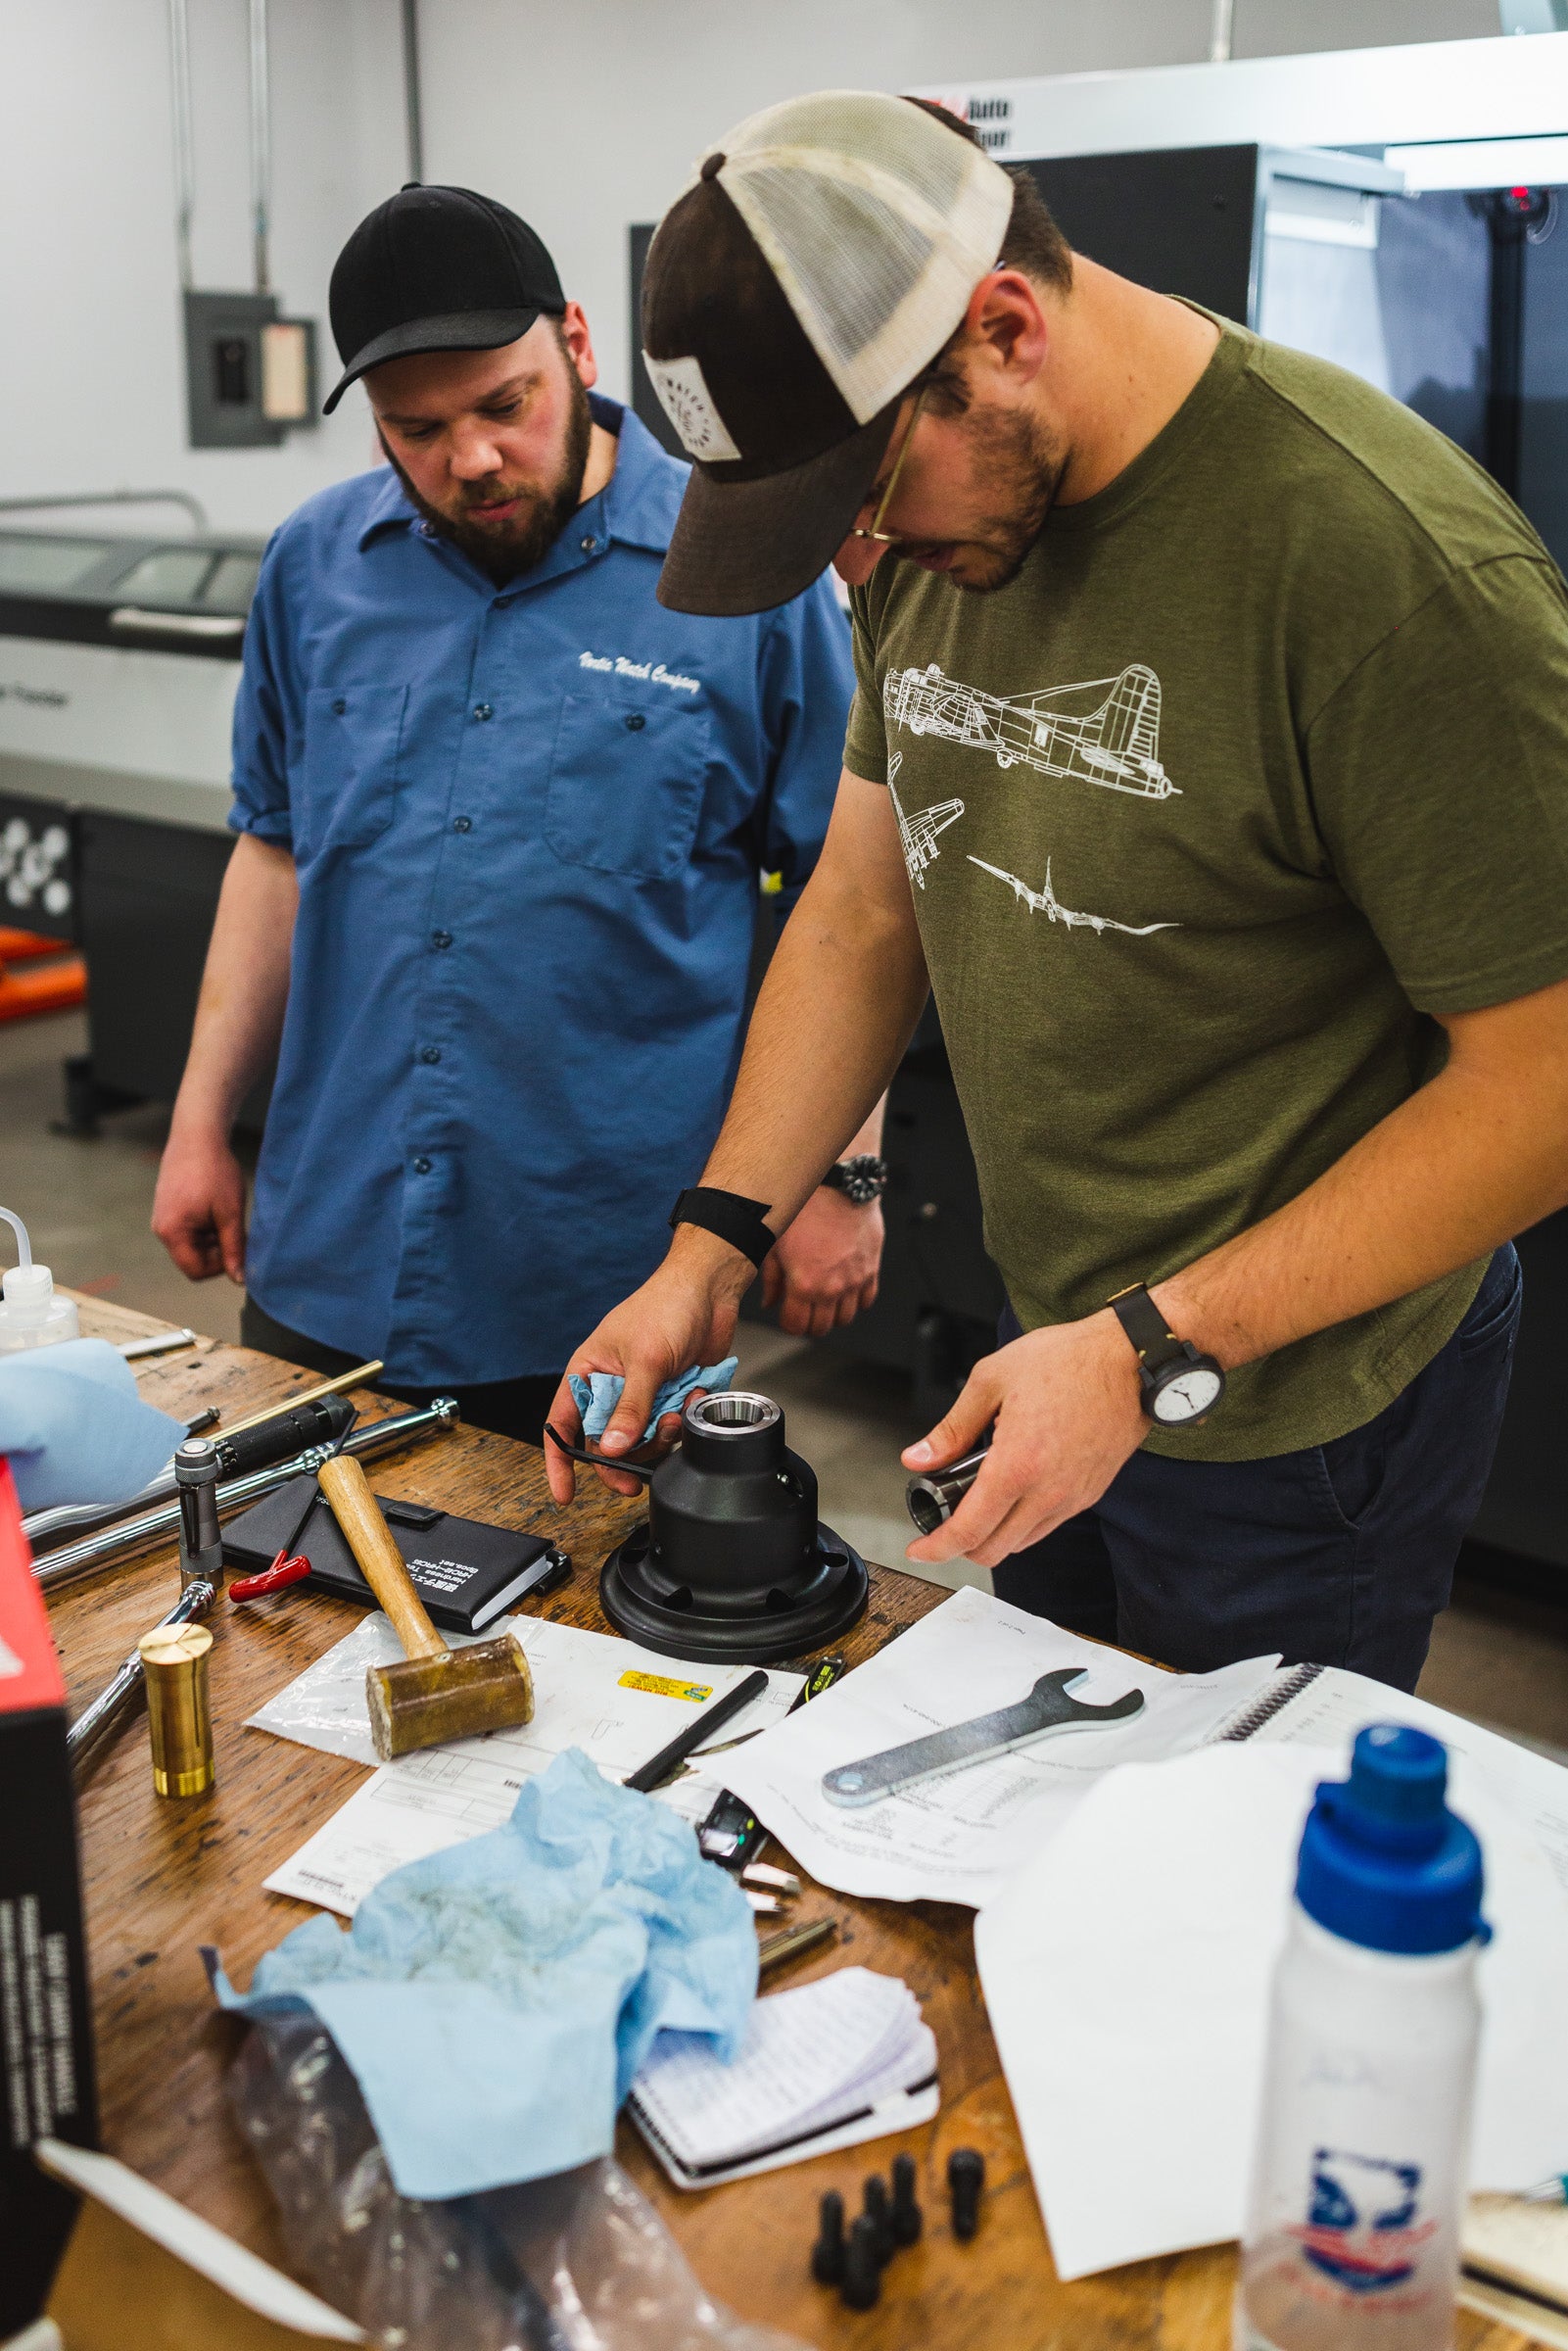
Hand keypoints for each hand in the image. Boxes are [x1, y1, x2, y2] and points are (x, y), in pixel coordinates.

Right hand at [151, 1125, 247, 1281]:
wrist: (197, 1135)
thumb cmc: (215, 1171)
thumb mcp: (230, 1213)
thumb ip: (234, 1248)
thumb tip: (240, 1280)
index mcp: (172, 1232)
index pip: (196, 1271)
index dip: (220, 1266)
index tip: (237, 1247)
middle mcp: (161, 1228)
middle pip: (193, 1259)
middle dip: (217, 1250)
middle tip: (235, 1227)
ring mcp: (162, 1218)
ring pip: (193, 1244)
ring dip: (213, 1237)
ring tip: (225, 1212)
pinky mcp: (168, 1208)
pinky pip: (188, 1230)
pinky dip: (205, 1225)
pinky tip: (216, 1205)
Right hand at [545, 1231, 753, 1503]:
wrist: (711, 1290)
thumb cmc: (667, 1306)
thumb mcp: (646, 1360)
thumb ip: (630, 1408)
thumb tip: (612, 1450)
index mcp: (588, 1372)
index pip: (561, 1423)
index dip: (560, 1461)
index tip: (565, 1494)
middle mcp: (612, 1387)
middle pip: (606, 1443)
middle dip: (624, 1460)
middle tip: (636, 1481)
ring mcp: (643, 1394)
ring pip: (642, 1441)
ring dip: (661, 1438)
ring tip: (677, 1416)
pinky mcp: (671, 1398)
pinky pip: (672, 1428)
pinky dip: (685, 1419)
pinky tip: (696, 1395)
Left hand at [761, 1187, 883, 1336]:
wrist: (837, 1184)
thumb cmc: (803, 1208)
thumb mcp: (775, 1243)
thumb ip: (772, 1278)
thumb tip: (769, 1301)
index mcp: (804, 1284)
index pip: (795, 1326)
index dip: (788, 1322)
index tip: (786, 1312)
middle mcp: (832, 1288)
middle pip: (821, 1328)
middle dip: (808, 1322)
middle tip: (802, 1307)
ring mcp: (855, 1280)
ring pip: (846, 1318)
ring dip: (832, 1313)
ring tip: (823, 1298)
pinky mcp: (872, 1268)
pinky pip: (867, 1300)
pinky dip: (856, 1300)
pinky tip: (844, 1287)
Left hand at [901, 1312, 1145, 1570]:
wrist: (1130, 1359)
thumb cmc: (1068, 1360)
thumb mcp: (992, 1380)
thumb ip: (952, 1428)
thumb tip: (918, 1457)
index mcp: (1017, 1465)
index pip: (968, 1531)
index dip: (937, 1548)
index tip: (920, 1550)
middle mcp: (1048, 1491)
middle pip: (993, 1550)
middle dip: (961, 1545)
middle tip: (945, 1521)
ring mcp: (1073, 1497)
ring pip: (1022, 1543)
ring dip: (993, 1535)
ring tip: (979, 1500)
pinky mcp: (1090, 1493)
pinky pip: (1048, 1525)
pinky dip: (1022, 1523)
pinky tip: (1014, 1490)